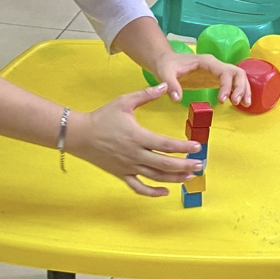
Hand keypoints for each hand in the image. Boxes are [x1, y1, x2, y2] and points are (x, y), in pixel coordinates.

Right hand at [68, 88, 205, 194]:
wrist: (79, 134)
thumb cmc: (101, 117)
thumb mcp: (124, 102)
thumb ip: (146, 94)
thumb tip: (165, 86)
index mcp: (138, 137)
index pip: (166, 145)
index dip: (184, 147)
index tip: (197, 147)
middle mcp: (135, 154)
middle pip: (165, 164)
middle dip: (185, 166)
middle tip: (200, 164)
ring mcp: (128, 167)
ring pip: (155, 177)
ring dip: (174, 178)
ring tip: (190, 176)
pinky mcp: (121, 174)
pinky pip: (138, 187)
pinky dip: (152, 192)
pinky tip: (165, 192)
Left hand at [161, 52, 251, 107]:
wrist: (164, 61)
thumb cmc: (166, 65)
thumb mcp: (164, 74)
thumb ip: (171, 85)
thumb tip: (177, 99)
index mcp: (206, 62)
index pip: (224, 71)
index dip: (227, 86)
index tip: (222, 100)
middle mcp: (215, 65)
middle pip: (237, 72)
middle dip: (240, 87)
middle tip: (236, 103)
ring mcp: (216, 71)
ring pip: (238, 77)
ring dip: (244, 89)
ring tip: (243, 105)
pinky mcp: (215, 78)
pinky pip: (232, 83)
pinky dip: (238, 91)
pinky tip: (239, 103)